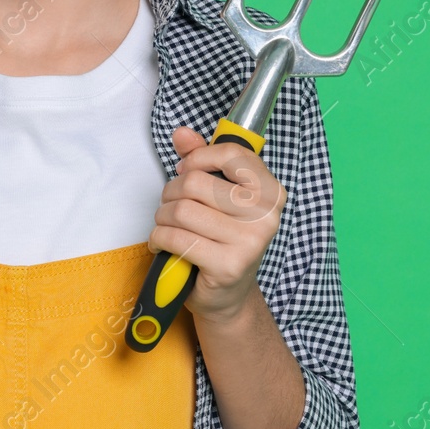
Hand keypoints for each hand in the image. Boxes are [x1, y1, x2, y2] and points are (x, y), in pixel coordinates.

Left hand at [148, 125, 286, 325]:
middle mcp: (266, 215)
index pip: (230, 154)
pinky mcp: (227, 265)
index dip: (198, 158)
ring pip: (181, 210)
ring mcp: (250, 242)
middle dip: (170, 193)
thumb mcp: (217, 196)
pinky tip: (163, 244)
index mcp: (270, 192)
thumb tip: (182, 133)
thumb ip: (201, 160)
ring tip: (166, 226)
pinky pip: (175, 238)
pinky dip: (158, 239)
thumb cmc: (222, 240)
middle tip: (171, 206)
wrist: (228, 295)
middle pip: (195, 182)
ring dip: (161, 218)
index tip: (186, 170)